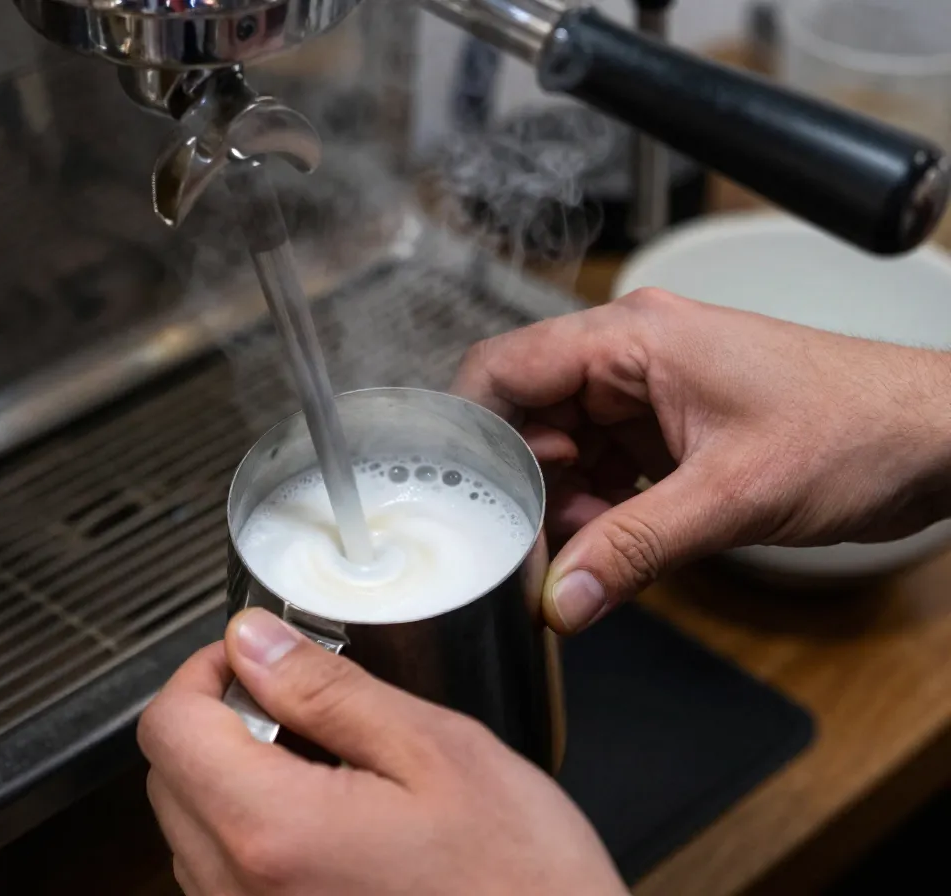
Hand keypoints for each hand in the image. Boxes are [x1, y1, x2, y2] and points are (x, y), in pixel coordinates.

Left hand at [138, 608, 626, 895]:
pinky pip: (225, 879)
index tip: (252, 657)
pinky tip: (332, 821)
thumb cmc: (520, 881)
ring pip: (192, 829)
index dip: (203, 670)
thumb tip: (253, 643)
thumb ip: (328, 691)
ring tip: (330, 766)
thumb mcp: (435, 752)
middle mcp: (242, 895)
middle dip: (220, 719)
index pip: (169, 726)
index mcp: (273, 831)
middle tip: (301, 703)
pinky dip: (256, 832)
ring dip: (237, 777)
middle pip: (169, 777)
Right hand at [453, 289, 950, 633]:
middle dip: (521, 483)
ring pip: (566, 449)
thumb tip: (561, 598)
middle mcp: (632, 358)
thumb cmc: (857, 427)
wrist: (936, 438)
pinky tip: (610, 548)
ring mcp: (652, 395)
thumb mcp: (732, 496)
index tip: (449, 487)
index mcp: (633, 338)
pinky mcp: (672, 431)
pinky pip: (606, 470)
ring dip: (562, 505)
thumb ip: (635, 549)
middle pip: (530, 416)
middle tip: (519, 544)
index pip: (509, 366)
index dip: (469, 425)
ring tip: (578, 553)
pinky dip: (599, 511)